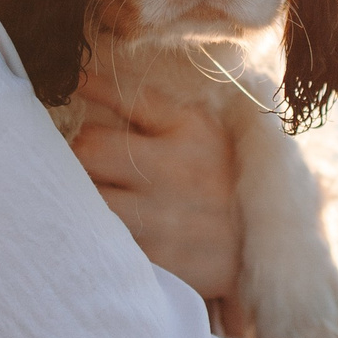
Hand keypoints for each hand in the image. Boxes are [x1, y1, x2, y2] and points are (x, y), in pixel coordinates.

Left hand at [69, 62, 249, 329]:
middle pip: (88, 147)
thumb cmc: (225, 183)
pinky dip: (96, 231)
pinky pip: (101, 237)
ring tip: (91, 195)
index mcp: (191, 129)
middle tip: (88, 160)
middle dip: (81, 151)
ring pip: (85, 196)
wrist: (263, 251)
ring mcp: (161, 216)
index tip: (74, 80)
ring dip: (81, 194)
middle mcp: (174, 168)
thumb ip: (160, 113)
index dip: (90, 85)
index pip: (125, 96)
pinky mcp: (153, 257)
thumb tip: (92, 84)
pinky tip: (105, 229)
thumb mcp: (208, 135)